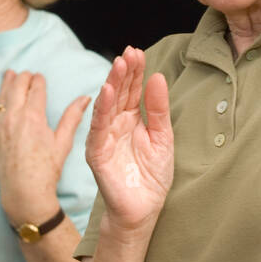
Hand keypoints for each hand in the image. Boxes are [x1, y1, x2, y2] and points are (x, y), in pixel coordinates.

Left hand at [0, 71, 90, 227]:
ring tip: (10, 73)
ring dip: (7, 82)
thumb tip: (86, 98)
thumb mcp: (63, 142)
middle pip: (18, 87)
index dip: (39, 81)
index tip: (40, 77)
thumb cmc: (47, 169)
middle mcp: (14, 117)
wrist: (25, 191)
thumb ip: (72, 117)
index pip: (36, 89)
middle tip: (28, 74)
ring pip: (2, 96)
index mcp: (34, 117)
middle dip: (24, 78)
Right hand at [85, 46, 172, 231]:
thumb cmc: (152, 176)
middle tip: (129, 52)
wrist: (144, 209)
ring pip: (107, 105)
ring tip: (119, 65)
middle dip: (124, 72)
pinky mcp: (97, 152)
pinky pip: (97, 127)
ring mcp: (105, 137)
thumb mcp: (163, 138)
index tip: (138, 52)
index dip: (135, 72)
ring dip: (111, 84)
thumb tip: (158, 77)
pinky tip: (106, 91)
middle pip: (119, 93)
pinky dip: (101, 109)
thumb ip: (159, 109)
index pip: (132, 90)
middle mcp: (116, 124)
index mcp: (132, 119)